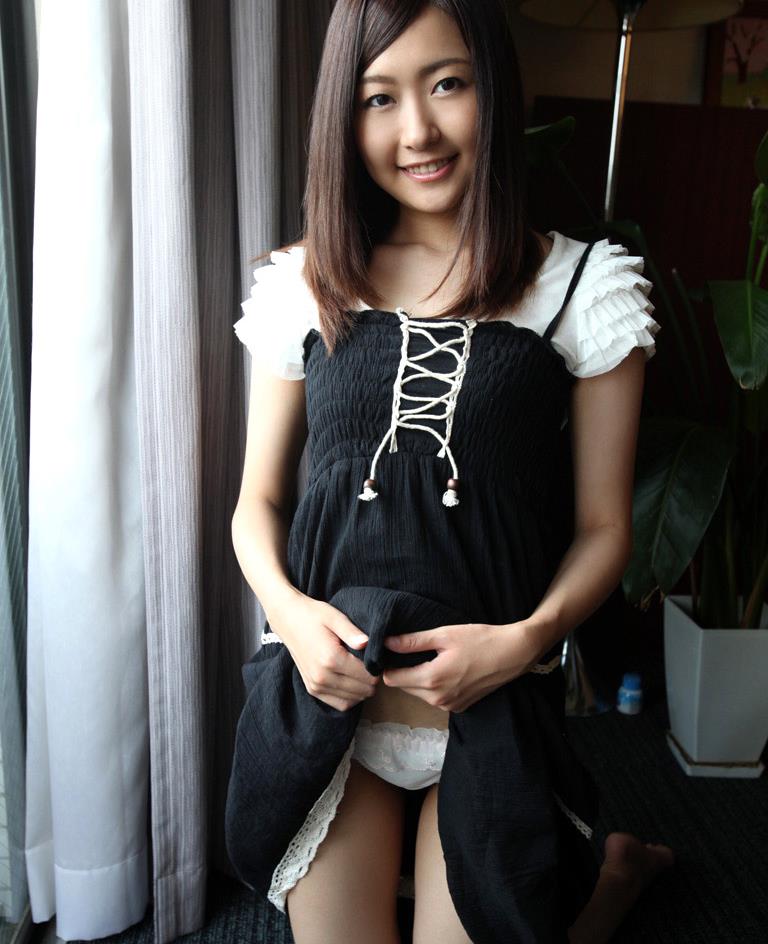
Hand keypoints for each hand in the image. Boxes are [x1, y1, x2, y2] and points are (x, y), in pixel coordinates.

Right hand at [269, 593, 379, 711]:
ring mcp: (316, 686)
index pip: (368, 675)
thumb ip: (352, 631)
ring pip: (354, 699)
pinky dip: (352, 697)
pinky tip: (353, 682)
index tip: (377, 655)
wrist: (288, 619)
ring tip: (363, 670)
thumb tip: (368, 643)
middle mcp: (322, 677)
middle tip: (372, 662)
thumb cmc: (313, 615)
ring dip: (363, 688)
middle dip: (372, 678)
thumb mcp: (334, 616)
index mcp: (331, 658)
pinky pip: (341, 704)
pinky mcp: (313, 690)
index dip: (378, 667)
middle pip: (364, 689)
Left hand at [381, 621, 538, 712]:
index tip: (392, 651)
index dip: (388, 665)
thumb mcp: (444, 635)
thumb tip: (386, 642)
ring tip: (430, 658)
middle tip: (411, 651)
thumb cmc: (480, 640)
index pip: (392, 679)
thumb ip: (413, 641)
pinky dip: (434, 685)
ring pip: (419, 693)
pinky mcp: (460, 708)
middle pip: (405, 687)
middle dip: (403, 671)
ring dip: (419, 678)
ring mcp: (450, 706)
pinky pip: (435, 698)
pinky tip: (445, 668)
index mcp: (432, 679)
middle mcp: (438, 699)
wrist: (513, 654)